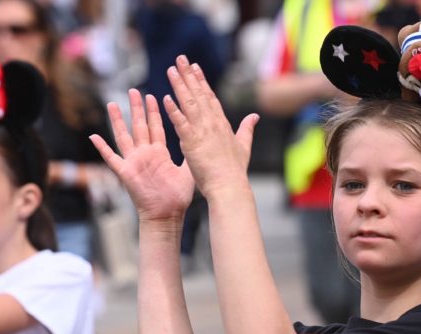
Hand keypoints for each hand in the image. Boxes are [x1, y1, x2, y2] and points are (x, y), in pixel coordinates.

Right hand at [90, 89, 193, 223]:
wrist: (167, 215)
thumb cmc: (178, 197)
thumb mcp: (187, 172)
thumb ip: (190, 156)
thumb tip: (202, 142)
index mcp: (160, 154)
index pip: (156, 128)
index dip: (154, 112)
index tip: (152, 96)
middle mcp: (145, 155)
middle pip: (140, 126)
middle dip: (137, 108)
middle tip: (133, 90)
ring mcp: (134, 162)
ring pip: (124, 136)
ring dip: (118, 121)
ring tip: (113, 104)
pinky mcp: (126, 173)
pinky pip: (111, 158)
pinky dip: (102, 148)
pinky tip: (94, 137)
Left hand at [163, 55, 258, 199]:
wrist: (229, 186)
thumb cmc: (234, 171)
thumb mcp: (243, 146)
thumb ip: (247, 129)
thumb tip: (255, 116)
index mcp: (222, 124)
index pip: (210, 98)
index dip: (201, 81)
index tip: (195, 67)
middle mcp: (213, 123)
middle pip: (198, 94)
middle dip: (189, 75)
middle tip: (180, 59)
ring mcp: (202, 131)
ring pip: (189, 103)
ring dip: (179, 85)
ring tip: (171, 70)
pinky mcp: (192, 142)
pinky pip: (180, 123)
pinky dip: (173, 110)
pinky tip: (165, 97)